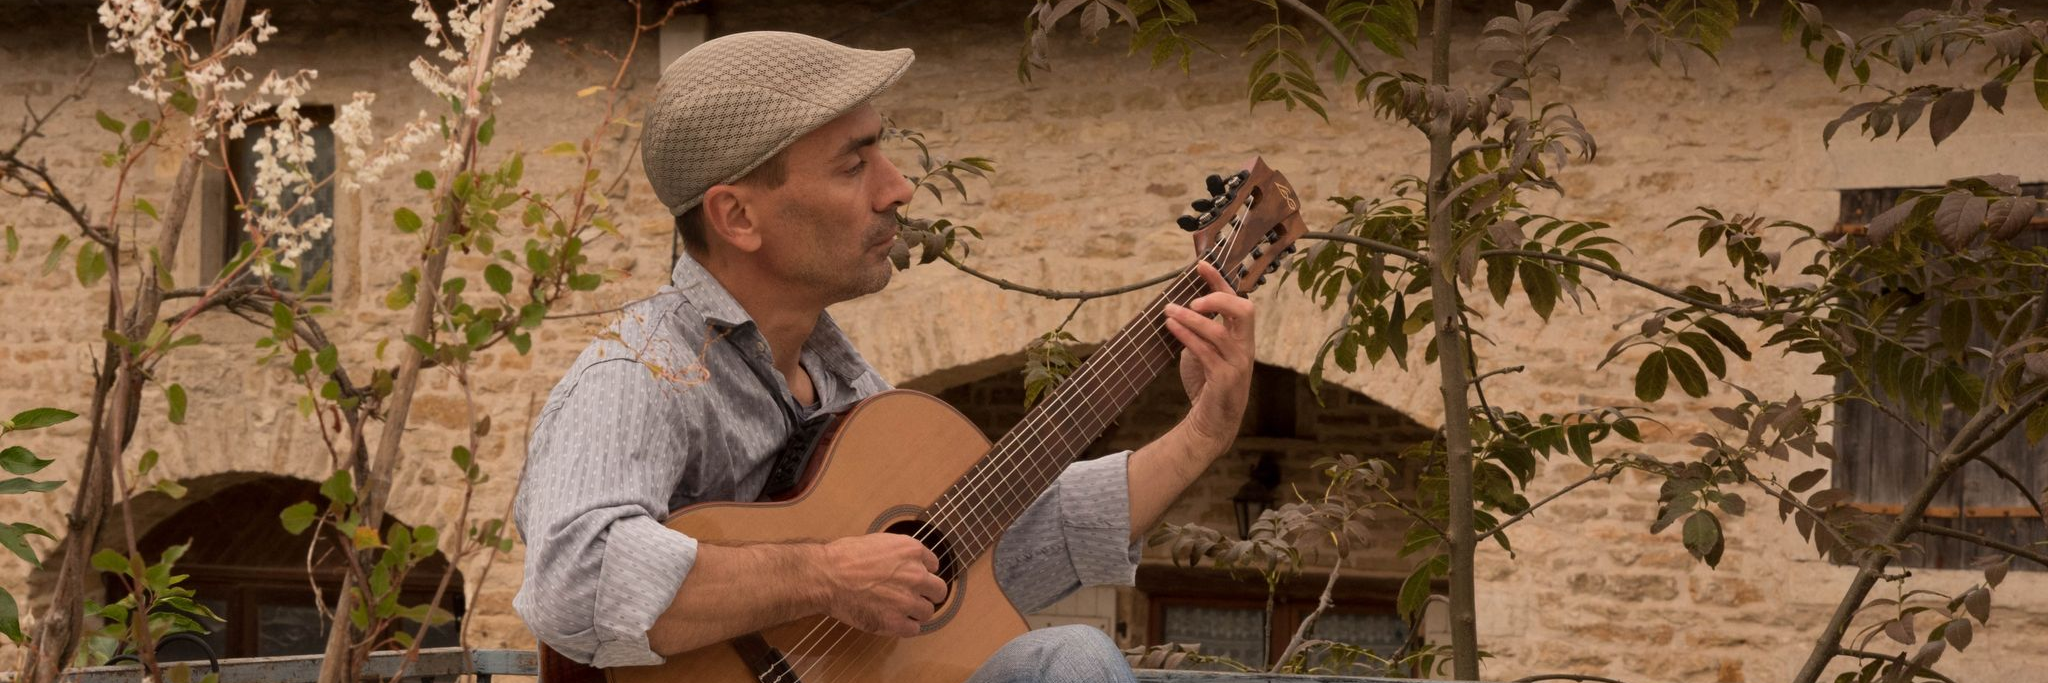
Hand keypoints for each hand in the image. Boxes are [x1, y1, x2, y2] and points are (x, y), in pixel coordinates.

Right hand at [815, 533, 947, 637]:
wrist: (827, 576)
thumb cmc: (844, 557)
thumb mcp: (878, 542)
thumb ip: (897, 554)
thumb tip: (901, 563)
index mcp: (911, 551)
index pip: (933, 565)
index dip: (923, 572)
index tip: (914, 578)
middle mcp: (916, 574)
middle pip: (939, 590)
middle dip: (928, 594)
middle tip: (914, 597)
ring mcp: (907, 600)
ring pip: (928, 612)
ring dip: (916, 612)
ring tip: (900, 611)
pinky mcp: (896, 621)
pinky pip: (914, 629)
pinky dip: (905, 627)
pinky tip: (894, 622)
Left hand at [1163, 261, 1255, 453]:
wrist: (1212, 423)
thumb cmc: (1207, 384)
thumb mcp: (1203, 351)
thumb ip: (1199, 331)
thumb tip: (1178, 307)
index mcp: (1241, 337)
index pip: (1237, 301)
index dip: (1219, 281)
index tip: (1200, 265)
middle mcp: (1245, 347)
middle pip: (1244, 310)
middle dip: (1219, 297)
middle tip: (1193, 299)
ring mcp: (1238, 363)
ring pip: (1219, 332)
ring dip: (1192, 319)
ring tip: (1169, 311)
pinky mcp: (1225, 379)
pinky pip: (1206, 352)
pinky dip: (1187, 337)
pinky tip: (1171, 327)